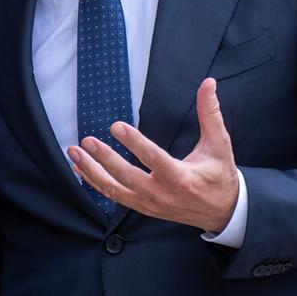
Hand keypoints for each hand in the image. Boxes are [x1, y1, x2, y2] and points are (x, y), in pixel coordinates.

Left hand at [69, 78, 238, 233]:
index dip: (133, 142)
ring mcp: (150, 203)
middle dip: (104, 158)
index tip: (116, 126)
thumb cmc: (219, 175)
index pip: (153, 158)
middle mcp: (162, 193)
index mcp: (181, 177)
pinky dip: (95, 183)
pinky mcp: (143, 207)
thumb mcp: (219, 144)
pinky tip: (81, 169)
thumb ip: (210, 113)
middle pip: (126, 177)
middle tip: (87, 141)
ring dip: (91, 171)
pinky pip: (114, 196)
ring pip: (114, 190)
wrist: (221, 211)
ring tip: (75, 152)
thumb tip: (208, 84)